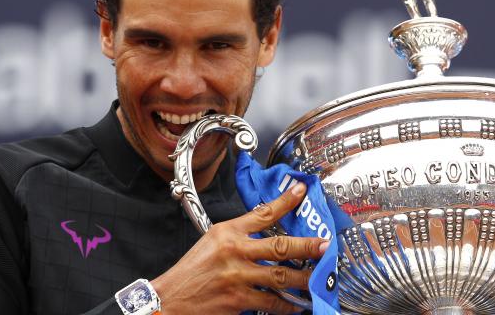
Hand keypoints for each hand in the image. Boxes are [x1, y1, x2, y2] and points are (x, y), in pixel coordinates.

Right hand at [152, 182, 327, 313]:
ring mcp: (238, 276)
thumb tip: (267, 234)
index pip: (262, 212)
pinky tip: (297, 304)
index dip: (285, 202)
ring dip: (305, 278)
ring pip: (281, 276)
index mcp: (227, 232)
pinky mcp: (238, 300)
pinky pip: (270, 302)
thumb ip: (238, 236)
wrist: (170, 299)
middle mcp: (234, 251)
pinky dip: (286, 304)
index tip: (301, 191)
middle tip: (325, 245)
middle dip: (307, 246)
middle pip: (280, 246)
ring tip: (321, 277)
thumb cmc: (191, 271)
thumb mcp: (211, 241)